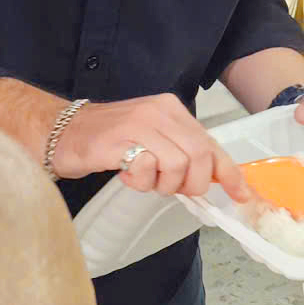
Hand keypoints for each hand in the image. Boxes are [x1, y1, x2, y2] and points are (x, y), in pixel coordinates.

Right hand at [51, 94, 246, 201]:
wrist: (62, 131)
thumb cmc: (109, 139)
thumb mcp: (153, 139)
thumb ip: (181, 152)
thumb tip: (211, 178)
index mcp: (172, 109)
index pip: (211, 143)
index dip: (229, 173)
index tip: (241, 195)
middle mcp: (159, 111)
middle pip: (199, 157)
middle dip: (191, 183)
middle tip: (170, 187)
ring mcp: (139, 123)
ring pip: (177, 165)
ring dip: (162, 184)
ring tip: (143, 178)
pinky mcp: (118, 140)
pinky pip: (146, 169)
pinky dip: (140, 181)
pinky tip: (125, 173)